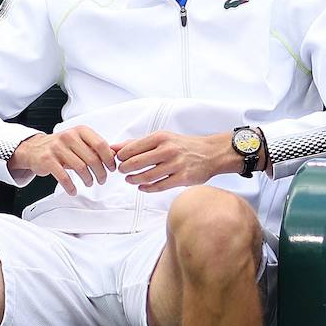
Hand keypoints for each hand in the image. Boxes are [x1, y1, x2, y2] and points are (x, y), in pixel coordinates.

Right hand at [8, 126, 116, 195]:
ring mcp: (57, 147)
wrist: (34, 148)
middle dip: (100, 172)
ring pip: (80, 167)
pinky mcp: (47, 160)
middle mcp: (69, 136)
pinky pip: (64, 176)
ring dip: (88, 179)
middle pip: (92, 158)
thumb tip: (114, 156)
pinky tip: (73, 190)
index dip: (108, 159)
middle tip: (102, 180)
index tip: (111, 168)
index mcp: (80, 131)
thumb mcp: (79, 142)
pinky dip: (71, 186)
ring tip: (89, 183)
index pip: (100, 144)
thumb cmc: (61, 146)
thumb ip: (94, 147)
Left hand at [113, 131, 234, 192]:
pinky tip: (142, 187)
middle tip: (122, 171)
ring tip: (129, 179)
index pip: (132, 147)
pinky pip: (160, 186)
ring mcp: (176, 164)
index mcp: (161, 137)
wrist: (210, 153)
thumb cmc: (183, 146)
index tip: (118, 160)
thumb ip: (138, 143)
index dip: (121, 156)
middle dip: (125, 168)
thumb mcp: (162, 138)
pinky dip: (147, 188)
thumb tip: (114, 147)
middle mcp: (168, 150)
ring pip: (147, 176)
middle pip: (137, 162)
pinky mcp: (183, 178)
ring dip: (134, 179)